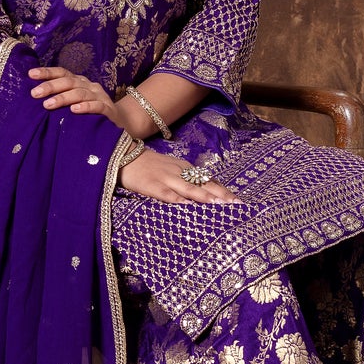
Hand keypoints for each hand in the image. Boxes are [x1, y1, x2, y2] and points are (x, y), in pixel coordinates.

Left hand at [28, 67, 127, 130]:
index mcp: (79, 82)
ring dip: (63, 98)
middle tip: (35, 94)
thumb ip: (60, 98)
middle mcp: (89, 86)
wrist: (120, 123)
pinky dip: (85, 107)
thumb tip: (35, 97)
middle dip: (51, 86)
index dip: (47, 72)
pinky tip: (74, 110)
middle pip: (69, 82)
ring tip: (48, 104)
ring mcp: (100, 97)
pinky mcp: (108, 110)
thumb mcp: (74, 103)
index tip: (31, 74)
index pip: (62, 73)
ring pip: (80, 93)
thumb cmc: (90, 115)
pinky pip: (96, 106)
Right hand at [120, 148, 239, 203]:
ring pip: (189, 188)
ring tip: (218, 204)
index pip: (208, 180)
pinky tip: (187, 206)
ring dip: (204, 196)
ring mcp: (166, 178)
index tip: (238, 201)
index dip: (223, 190)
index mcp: (185, 168)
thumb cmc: (151, 166)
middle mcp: (179, 172)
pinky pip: (167, 194)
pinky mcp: (152, 186)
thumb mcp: (173, 169)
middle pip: (203, 184)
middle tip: (236, 204)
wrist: (125, 157)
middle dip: (220, 194)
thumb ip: (187, 179)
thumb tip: (207, 194)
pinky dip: (178, 199)